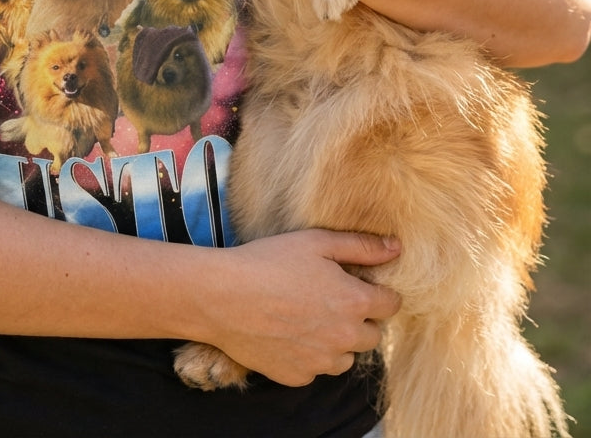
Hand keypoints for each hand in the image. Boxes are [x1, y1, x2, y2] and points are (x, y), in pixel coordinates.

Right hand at [208, 229, 401, 387]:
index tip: (358, 283)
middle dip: (359, 317)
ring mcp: (321, 362)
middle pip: (372, 334)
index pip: (391, 305)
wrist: (222, 297)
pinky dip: (310, 354)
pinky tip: (288, 332)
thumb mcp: (316, 242)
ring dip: (337, 340)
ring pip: (346, 356)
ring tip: (308, 316)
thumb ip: (361, 246)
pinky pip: (316, 368)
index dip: (377, 291)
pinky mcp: (299, 376)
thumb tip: (396, 248)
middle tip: (329, 298)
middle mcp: (344, 338)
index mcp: (354, 302)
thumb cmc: (268, 262)